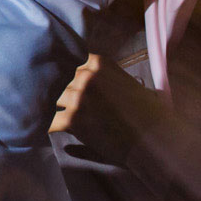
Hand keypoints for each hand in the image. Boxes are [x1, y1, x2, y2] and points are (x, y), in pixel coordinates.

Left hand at [50, 54, 165, 163]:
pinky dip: (48, 126)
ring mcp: (78, 97)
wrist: (155, 139)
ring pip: (53, 99)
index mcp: (99, 63)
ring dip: (54, 108)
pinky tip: (45, 130)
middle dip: (61, 92)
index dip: (65, 73)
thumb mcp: (127, 82)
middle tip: (58, 101)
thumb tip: (82, 73)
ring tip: (52, 115)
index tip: (60, 79)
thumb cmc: (147, 113)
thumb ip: (103, 75)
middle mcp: (86, 76)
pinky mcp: (73, 119)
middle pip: (59, 80)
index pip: (68, 61)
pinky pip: (50, 121)